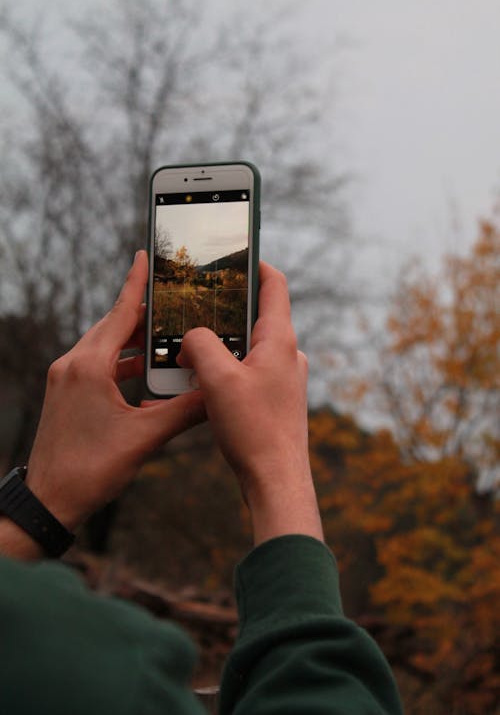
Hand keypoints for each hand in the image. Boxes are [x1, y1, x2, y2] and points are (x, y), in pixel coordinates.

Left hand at [7, 251, 203, 553]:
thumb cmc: (90, 470)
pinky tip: (144, 372)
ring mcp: (66, 379)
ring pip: (105, 346)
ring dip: (134, 342)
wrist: (49, 501)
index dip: (136, 283)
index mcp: (89, 367)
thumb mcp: (144, 437)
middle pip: (113, 326)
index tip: (144, 255)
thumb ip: (183, 412)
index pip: (120, 313)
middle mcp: (73, 365)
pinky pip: (98, 365)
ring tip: (164, 337)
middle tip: (172, 302)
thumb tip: (217, 395)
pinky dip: (122, 363)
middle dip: (142, 314)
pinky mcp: (66, 393)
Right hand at [177, 262, 322, 545]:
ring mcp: (283, 378)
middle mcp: (287, 355)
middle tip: (196, 309)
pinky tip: (203, 384)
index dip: (255, 265)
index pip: (274, 285)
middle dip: (224, 312)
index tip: (235, 255)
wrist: (276, 480)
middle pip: (256, 316)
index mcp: (279, 340)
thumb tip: (191, 339)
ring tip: (190, 352)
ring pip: (249, 347)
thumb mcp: (218, 379)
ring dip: (221, 346)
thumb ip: (199, 346)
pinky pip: (248, 372)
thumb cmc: (254, 430)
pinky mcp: (275, 399)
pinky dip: (226, 370)